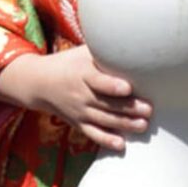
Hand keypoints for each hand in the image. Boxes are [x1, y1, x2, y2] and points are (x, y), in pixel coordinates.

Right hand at [0, 46, 151, 153]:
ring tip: (143, 125)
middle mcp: (80, 94)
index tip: (128, 87)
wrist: (39, 83)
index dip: (112, 85)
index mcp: (81, 74)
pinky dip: (106, 140)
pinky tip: (121, 145)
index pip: (98, 81)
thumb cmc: (69, 63)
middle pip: (106, 103)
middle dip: (128, 108)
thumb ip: (103, 50)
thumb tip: (131, 42)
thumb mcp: (82, 52)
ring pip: (103, 120)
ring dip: (124, 124)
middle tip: (148, 109)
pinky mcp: (78, 123)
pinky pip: (92, 134)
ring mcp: (79, 111)